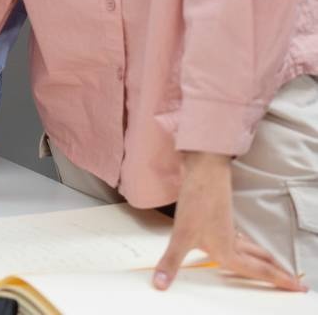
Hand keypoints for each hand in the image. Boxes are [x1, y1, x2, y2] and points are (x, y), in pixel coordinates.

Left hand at [152, 152, 303, 291]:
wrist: (203, 171)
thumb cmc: (197, 200)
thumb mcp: (181, 236)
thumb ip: (170, 262)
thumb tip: (160, 284)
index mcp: (227, 250)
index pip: (257, 271)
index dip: (278, 280)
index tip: (297, 287)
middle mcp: (231, 241)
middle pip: (260, 262)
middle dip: (277, 274)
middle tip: (296, 284)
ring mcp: (228, 229)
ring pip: (252, 250)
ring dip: (265, 260)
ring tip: (275, 268)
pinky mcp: (222, 219)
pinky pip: (242, 239)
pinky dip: (250, 247)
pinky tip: (245, 245)